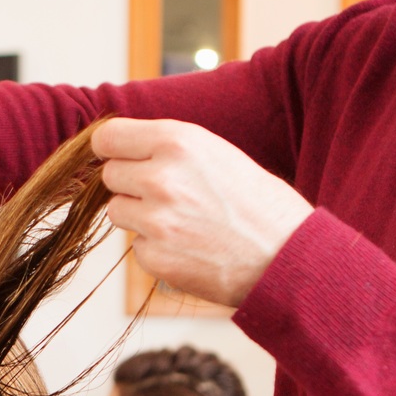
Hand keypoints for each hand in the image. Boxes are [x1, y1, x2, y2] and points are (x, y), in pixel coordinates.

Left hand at [92, 118, 312, 308]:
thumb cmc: (259, 204)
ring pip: (117, 211)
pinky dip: (156, 248)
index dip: (111, 149)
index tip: (118, 157)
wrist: (288, 258)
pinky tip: (190, 247)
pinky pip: (136, 246)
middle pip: (109, 175)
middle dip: (130, 184)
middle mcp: (161, 177)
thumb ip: (169, 149)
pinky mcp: (155, 257)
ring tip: (183, 221)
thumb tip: (122, 149)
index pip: (107, 137)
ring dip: (139, 216)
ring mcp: (155, 220)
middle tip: (167, 195)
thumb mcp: (217, 154)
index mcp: (178, 142)